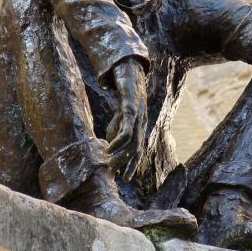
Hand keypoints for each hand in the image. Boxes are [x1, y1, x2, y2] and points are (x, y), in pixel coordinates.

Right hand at [106, 57, 147, 182]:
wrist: (130, 71)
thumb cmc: (126, 95)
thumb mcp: (120, 116)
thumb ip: (117, 130)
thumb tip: (110, 146)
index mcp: (140, 126)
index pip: (138, 150)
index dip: (133, 165)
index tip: (125, 179)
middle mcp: (142, 123)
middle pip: (138, 149)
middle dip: (129, 165)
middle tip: (119, 177)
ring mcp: (138, 116)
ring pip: (133, 142)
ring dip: (122, 155)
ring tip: (110, 164)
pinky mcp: (131, 109)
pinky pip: (127, 128)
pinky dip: (119, 141)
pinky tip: (109, 148)